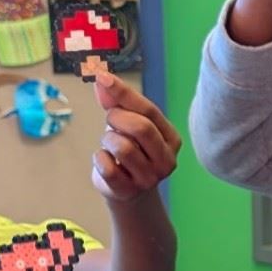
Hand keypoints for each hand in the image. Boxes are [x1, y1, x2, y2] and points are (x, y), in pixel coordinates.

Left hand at [91, 71, 180, 200]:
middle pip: (141, 128)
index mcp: (171, 139)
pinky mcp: (128, 191)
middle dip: (117, 118)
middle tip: (110, 120)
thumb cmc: (130, 152)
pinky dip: (100, 159)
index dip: (125, 93)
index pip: (150, 111)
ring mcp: (149, 178)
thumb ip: (116, 102)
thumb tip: (101, 79)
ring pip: (123, 147)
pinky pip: (107, 167)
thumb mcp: (127, 125)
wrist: (128, 193)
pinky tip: (104, 161)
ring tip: (109, 144)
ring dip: (108, 140)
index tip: (103, 77)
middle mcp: (166, 160)